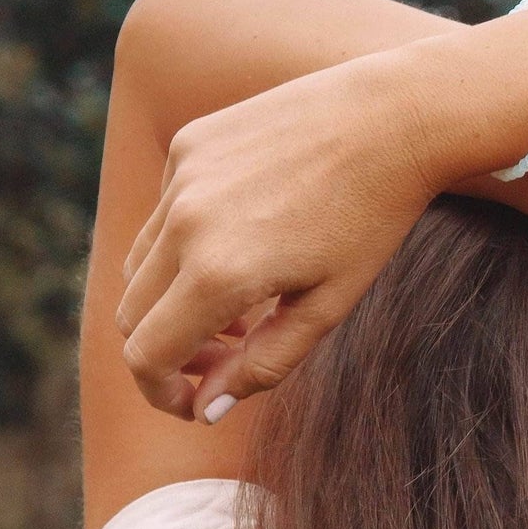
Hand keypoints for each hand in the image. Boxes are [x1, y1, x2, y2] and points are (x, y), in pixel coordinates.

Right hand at [115, 49, 434, 420]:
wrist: (395, 118)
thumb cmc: (374, 219)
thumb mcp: (329, 305)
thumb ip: (264, 363)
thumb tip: (206, 410)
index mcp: (219, 272)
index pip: (146, 356)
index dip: (161, 392)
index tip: (194, 400)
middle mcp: (185, 222)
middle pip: (132, 315)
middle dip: (169, 350)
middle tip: (227, 354)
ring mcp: (182, 175)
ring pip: (141, 264)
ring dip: (174, 298)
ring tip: (243, 302)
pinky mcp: (190, 142)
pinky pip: (164, 210)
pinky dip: (186, 242)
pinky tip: (250, 235)